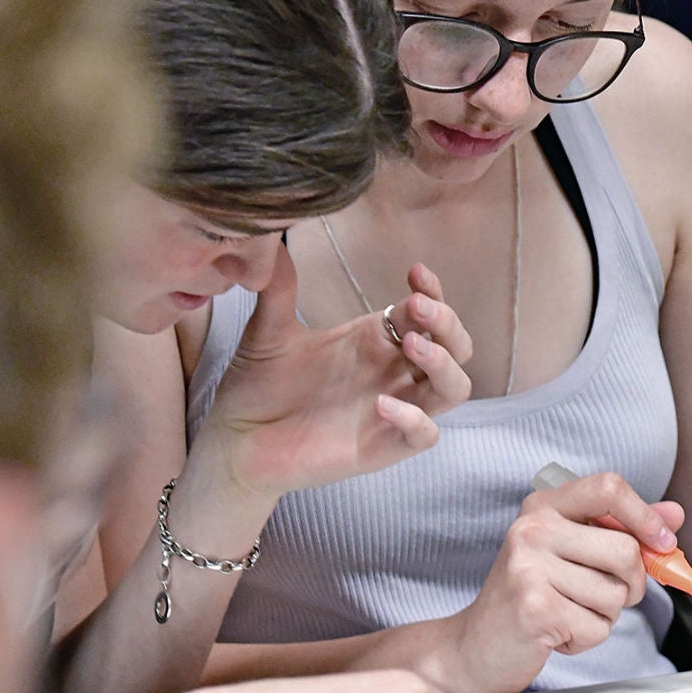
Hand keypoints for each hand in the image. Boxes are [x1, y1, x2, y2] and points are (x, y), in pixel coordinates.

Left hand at [198, 249, 473, 497]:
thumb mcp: (268, 332)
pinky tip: (381, 404)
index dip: (433, 290)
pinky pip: (424, 435)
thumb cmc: (258, 386)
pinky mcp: (383, 448)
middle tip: (418, 307)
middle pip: (456, 346)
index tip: (415, 272)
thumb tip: (275, 244)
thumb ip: (279, 292)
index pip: (428, 311)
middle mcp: (393, 373)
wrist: (235, 440)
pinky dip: (414, 419)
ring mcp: (394, 410)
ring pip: (453, 388)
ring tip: (411, 346)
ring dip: (443, 363)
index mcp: (375, 340)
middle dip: (447, 323)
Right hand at [404, 472, 682, 692]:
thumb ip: (624, 530)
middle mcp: (532, 529)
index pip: (609, 487)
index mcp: (544, 505)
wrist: (476, 646)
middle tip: (603, 597)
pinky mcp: (533, 608)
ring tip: (568, 613)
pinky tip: (556, 633)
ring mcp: (529, 567)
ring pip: (615, 595)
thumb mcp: (575, 552)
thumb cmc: (534, 595)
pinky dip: (585, 639)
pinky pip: (597, 627)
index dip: (646, 516)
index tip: (662, 543)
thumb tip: (676, 515)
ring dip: (604, 616)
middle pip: (625, 551)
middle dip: (631, 585)